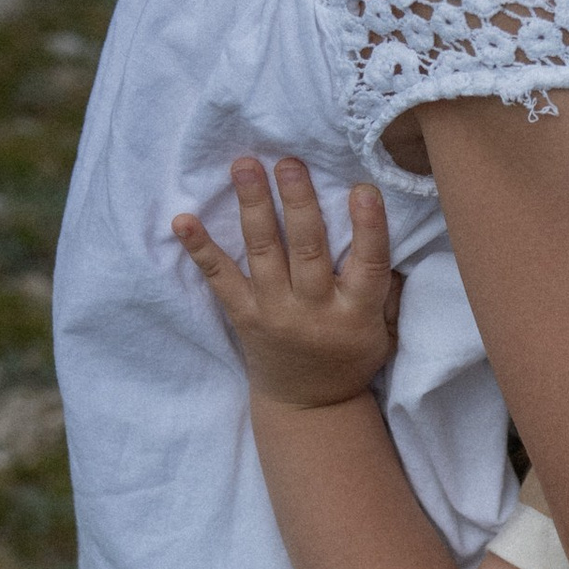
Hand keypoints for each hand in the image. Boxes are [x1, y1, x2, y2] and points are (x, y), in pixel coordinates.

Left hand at [172, 155, 399, 410]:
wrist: (308, 405)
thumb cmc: (351, 356)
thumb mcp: (384, 331)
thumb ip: (386, 288)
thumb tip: (384, 233)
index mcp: (356, 315)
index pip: (367, 266)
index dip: (368, 229)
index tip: (363, 189)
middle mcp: (313, 312)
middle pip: (307, 251)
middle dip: (298, 203)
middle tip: (289, 162)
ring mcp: (274, 313)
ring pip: (264, 254)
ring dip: (253, 206)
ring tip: (244, 166)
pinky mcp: (243, 316)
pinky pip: (219, 279)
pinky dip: (200, 249)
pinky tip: (182, 221)